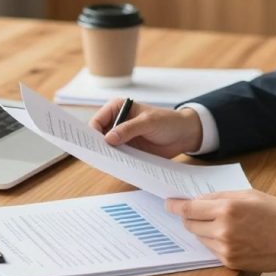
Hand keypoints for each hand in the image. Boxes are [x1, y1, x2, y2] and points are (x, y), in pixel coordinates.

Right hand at [88, 99, 202, 157]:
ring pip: (106, 148)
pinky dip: (116, 162)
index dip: (92, 133)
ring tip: (107, 163)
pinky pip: (117, 157)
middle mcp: (116, 122)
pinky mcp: (128, 150)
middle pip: (98, 136)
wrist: (183, 135)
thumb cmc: (167, 121)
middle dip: (97, 146)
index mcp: (117, 108)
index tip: (92, 145)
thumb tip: (108, 139)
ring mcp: (121, 137)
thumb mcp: (148, 122)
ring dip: (107, 155)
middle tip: (97, 157)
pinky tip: (118, 167)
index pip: (97, 121)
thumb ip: (128, 129)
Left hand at [165, 189, 275, 271]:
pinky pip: (212, 249)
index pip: (190, 208)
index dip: (176, 205)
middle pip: (190, 224)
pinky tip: (229, 234)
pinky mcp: (230, 262)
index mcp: (227, 209)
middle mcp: (222, 230)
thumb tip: (200, 200)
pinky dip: (214, 240)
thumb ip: (222, 197)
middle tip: (194, 211)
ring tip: (220, 222)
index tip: (169, 203)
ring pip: (200, 237)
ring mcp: (225, 249)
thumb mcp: (250, 194)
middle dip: (189, 216)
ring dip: (203, 229)